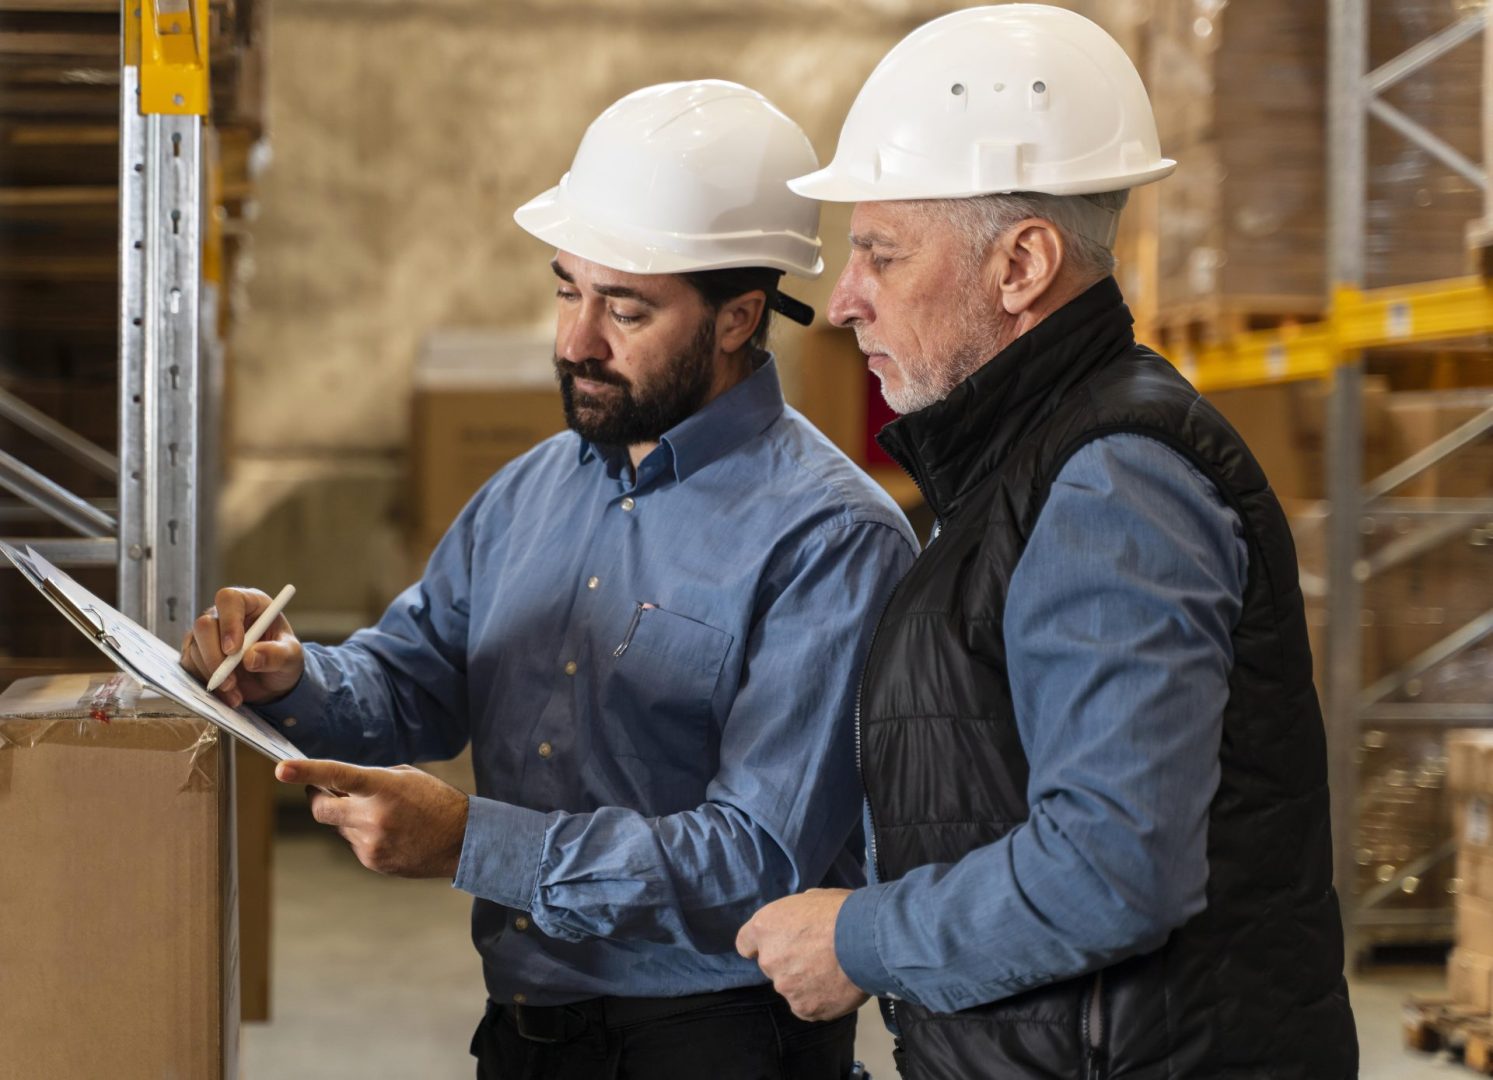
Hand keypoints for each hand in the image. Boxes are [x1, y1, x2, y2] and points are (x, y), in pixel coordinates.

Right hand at [180, 586, 304, 706]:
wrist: (272, 681)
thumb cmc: (284, 659)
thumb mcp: (292, 657)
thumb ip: (277, 654)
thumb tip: (251, 658)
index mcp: (249, 604)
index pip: (229, 600)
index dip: (228, 622)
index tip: (233, 650)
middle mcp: (223, 615)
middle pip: (204, 625)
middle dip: (215, 657)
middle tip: (230, 682)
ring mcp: (206, 635)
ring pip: (195, 649)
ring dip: (214, 676)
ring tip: (236, 694)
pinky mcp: (195, 654)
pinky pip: (190, 667)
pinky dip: (207, 684)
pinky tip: (228, 695)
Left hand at [275, 759, 469, 878]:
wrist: (462, 841)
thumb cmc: (436, 801)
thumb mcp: (405, 777)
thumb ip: (369, 779)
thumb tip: (337, 786)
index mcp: (384, 789)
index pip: (338, 776)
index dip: (306, 772)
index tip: (281, 769)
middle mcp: (373, 817)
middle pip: (322, 809)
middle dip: (317, 797)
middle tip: (323, 789)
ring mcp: (371, 843)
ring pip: (339, 827)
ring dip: (350, 817)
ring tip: (385, 815)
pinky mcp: (372, 861)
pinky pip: (354, 843)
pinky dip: (364, 834)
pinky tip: (391, 832)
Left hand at [736, 889, 868, 1021]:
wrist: (867, 940)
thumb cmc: (843, 911)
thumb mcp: (813, 897)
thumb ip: (796, 915)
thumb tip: (801, 921)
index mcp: (765, 926)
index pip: (745, 943)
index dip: (760, 945)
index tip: (777, 945)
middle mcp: (769, 959)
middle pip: (773, 965)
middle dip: (791, 962)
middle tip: (819, 955)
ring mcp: (785, 986)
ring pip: (792, 987)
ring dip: (807, 981)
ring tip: (834, 971)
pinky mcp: (804, 1008)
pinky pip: (808, 1006)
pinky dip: (820, 999)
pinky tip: (837, 987)